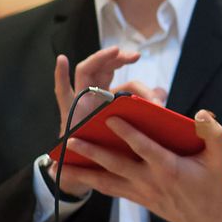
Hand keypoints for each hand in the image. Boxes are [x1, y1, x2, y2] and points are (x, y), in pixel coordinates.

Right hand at [52, 49, 150, 194]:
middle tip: (135, 56)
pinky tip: (62, 59)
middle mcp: (94, 96)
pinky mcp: (68, 110)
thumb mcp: (133, 127)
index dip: (144, 90)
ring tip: (116, 51)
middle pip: (105, 69)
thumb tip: (162, 97)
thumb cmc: (112, 147)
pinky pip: (62, 91)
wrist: (90, 170)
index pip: (129, 86)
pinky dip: (59, 75)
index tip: (158, 100)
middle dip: (119, 59)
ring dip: (100, 58)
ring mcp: (79, 100)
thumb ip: (145, 110)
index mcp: (111, 99)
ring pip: (87, 71)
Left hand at [62, 109, 221, 221]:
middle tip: (71, 138)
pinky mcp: (135, 198)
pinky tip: (75, 175)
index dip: (127, 133)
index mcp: (169, 167)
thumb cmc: (212, 183)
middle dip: (93, 151)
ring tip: (59, 163)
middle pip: (116, 164)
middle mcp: (150, 180)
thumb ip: (213, 134)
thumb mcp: (221, 157)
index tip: (110, 118)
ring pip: (106, 180)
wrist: (206, 217)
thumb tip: (202, 114)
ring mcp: (140, 191)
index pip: (144, 148)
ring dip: (82, 171)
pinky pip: (109, 189)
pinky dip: (90, 182)